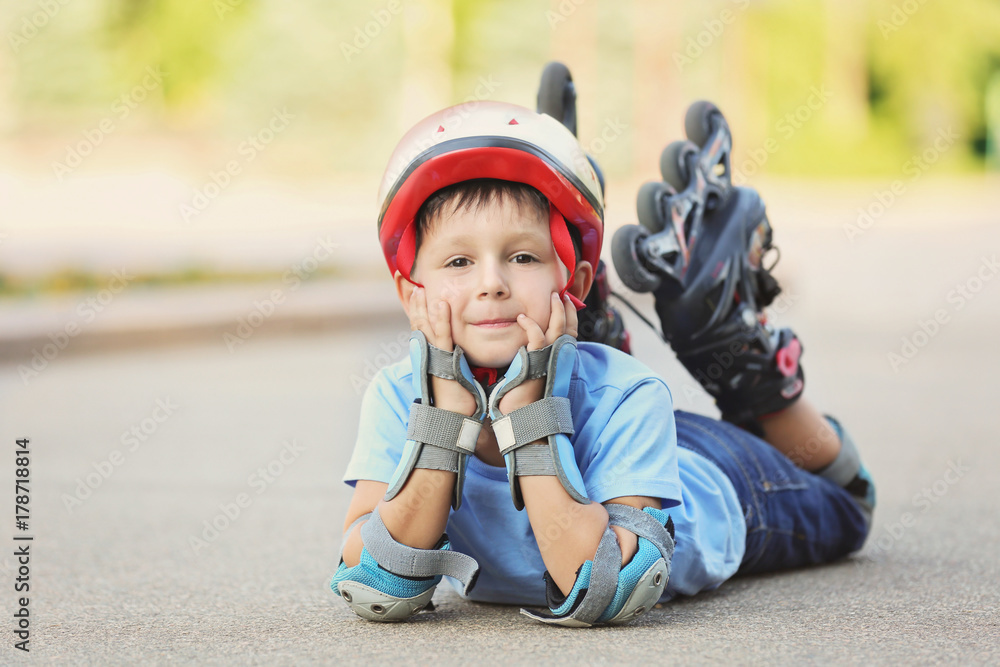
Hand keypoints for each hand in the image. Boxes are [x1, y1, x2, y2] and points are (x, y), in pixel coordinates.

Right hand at [408, 287, 477, 415]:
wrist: (452, 416)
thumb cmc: (456, 397)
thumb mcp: (452, 373)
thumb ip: (451, 359)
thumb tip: (455, 351)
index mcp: (428, 354)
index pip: (420, 327)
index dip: (416, 309)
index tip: (414, 292)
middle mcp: (426, 353)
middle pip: (417, 322)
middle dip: (413, 303)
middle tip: (409, 283)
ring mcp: (433, 356)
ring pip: (425, 326)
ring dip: (422, 306)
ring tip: (420, 288)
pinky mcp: (443, 361)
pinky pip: (442, 336)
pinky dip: (440, 320)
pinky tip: (440, 304)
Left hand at [498, 292, 577, 414]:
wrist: (518, 414)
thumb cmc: (520, 394)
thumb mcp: (532, 369)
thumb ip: (535, 356)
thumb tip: (529, 344)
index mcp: (557, 360)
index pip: (570, 334)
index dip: (570, 317)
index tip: (565, 302)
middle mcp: (557, 359)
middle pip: (569, 328)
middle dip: (567, 309)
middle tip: (561, 294)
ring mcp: (548, 360)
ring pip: (558, 329)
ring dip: (556, 310)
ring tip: (553, 296)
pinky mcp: (535, 362)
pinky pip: (537, 337)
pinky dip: (531, 324)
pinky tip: (522, 317)